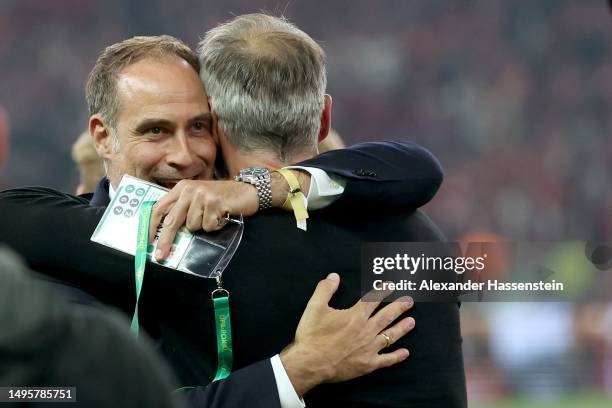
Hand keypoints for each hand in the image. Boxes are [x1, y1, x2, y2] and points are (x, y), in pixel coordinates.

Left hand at [149, 179, 258, 259]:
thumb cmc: (221, 198)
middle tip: (161, 255)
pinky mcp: (214, 203)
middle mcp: (189, 190)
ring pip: (192, 226)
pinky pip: (207, 226)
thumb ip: (183, 209)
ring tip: (213, 217)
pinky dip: (215, 226)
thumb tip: (167, 231)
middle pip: (171, 220)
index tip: (147, 240)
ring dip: (203, 227)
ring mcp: (201, 195)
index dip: (151, 225)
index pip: (160, 207)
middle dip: (166, 240)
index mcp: (181, 188)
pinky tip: (221, 216)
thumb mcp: (198, 198)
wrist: (247, 190)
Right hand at [280, 273, 414, 395]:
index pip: (372, 300)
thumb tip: (334, 276)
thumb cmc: (312, 335)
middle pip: (387, 316)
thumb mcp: (315, 307)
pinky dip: (397, 356)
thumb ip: (325, 289)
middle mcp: (366, 330)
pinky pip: (386, 360)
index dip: (382, 291)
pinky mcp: (368, 364)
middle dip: (399, 307)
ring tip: (412, 321)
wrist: (310, 363)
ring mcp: (369, 348)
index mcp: (355, 316)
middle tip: (409, 301)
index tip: (391, 285)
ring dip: (402, 328)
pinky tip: (405, 353)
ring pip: (390, 336)